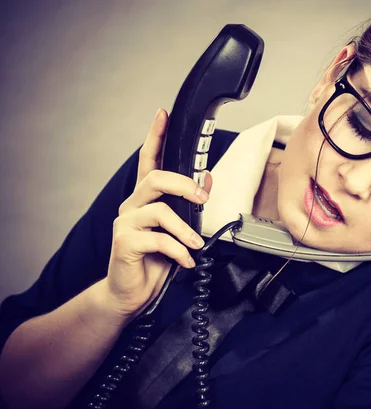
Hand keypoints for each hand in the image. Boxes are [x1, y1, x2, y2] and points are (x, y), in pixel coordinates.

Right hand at [104, 108, 212, 319]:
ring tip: (196, 244)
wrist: (131, 292)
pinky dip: (178, 251)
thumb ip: (189, 206)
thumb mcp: (179, 230)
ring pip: (160, 210)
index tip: (163, 114)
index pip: (148, 160)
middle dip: (184, 184)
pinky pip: (158, 240)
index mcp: (145, 199)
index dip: (155, 136)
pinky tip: (186, 261)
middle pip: (156, 178)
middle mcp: (132, 205)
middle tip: (203, 198)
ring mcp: (126, 223)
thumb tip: (206, 178)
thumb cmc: (154, 260)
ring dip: (185, 229)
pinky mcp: (124, 243)